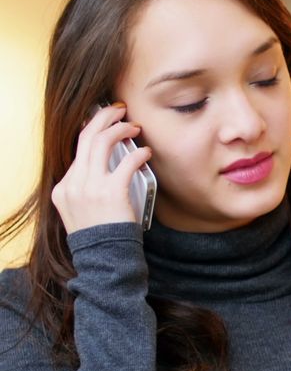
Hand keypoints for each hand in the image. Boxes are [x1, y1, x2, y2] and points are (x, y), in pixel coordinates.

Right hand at [51, 102, 152, 233]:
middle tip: (120, 110)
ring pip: (102, 142)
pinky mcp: (110, 192)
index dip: (94, 129)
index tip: (107, 121)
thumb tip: (108, 165)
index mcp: (64, 188)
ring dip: (121, 129)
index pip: (77, 148)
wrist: (104, 260)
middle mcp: (73, 184)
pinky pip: (127, 161)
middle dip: (104, 117)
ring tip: (135, 127)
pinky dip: (139, 153)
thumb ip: (88, 189)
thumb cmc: (102, 237)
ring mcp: (90, 187)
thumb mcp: (82, 212)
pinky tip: (146, 152)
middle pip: (86, 137)